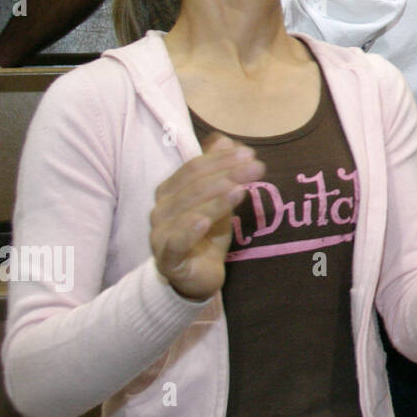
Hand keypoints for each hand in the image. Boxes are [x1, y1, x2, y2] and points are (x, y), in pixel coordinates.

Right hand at [149, 135, 262, 300]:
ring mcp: (161, 235)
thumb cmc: (207, 233)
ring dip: (215, 199)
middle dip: (227, 175)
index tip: (250, 154)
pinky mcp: (168, 260)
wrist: (199, 275)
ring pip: (187, 212)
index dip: (221, 160)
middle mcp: (161, 210)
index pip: (193, 168)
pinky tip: (205, 221)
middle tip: (256, 168)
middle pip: (193, 187)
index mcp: (170, 191)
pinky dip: (189, 231)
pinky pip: (176, 243)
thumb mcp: (219, 198)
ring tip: (240, 190)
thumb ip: (220, 171)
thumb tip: (225, 140)